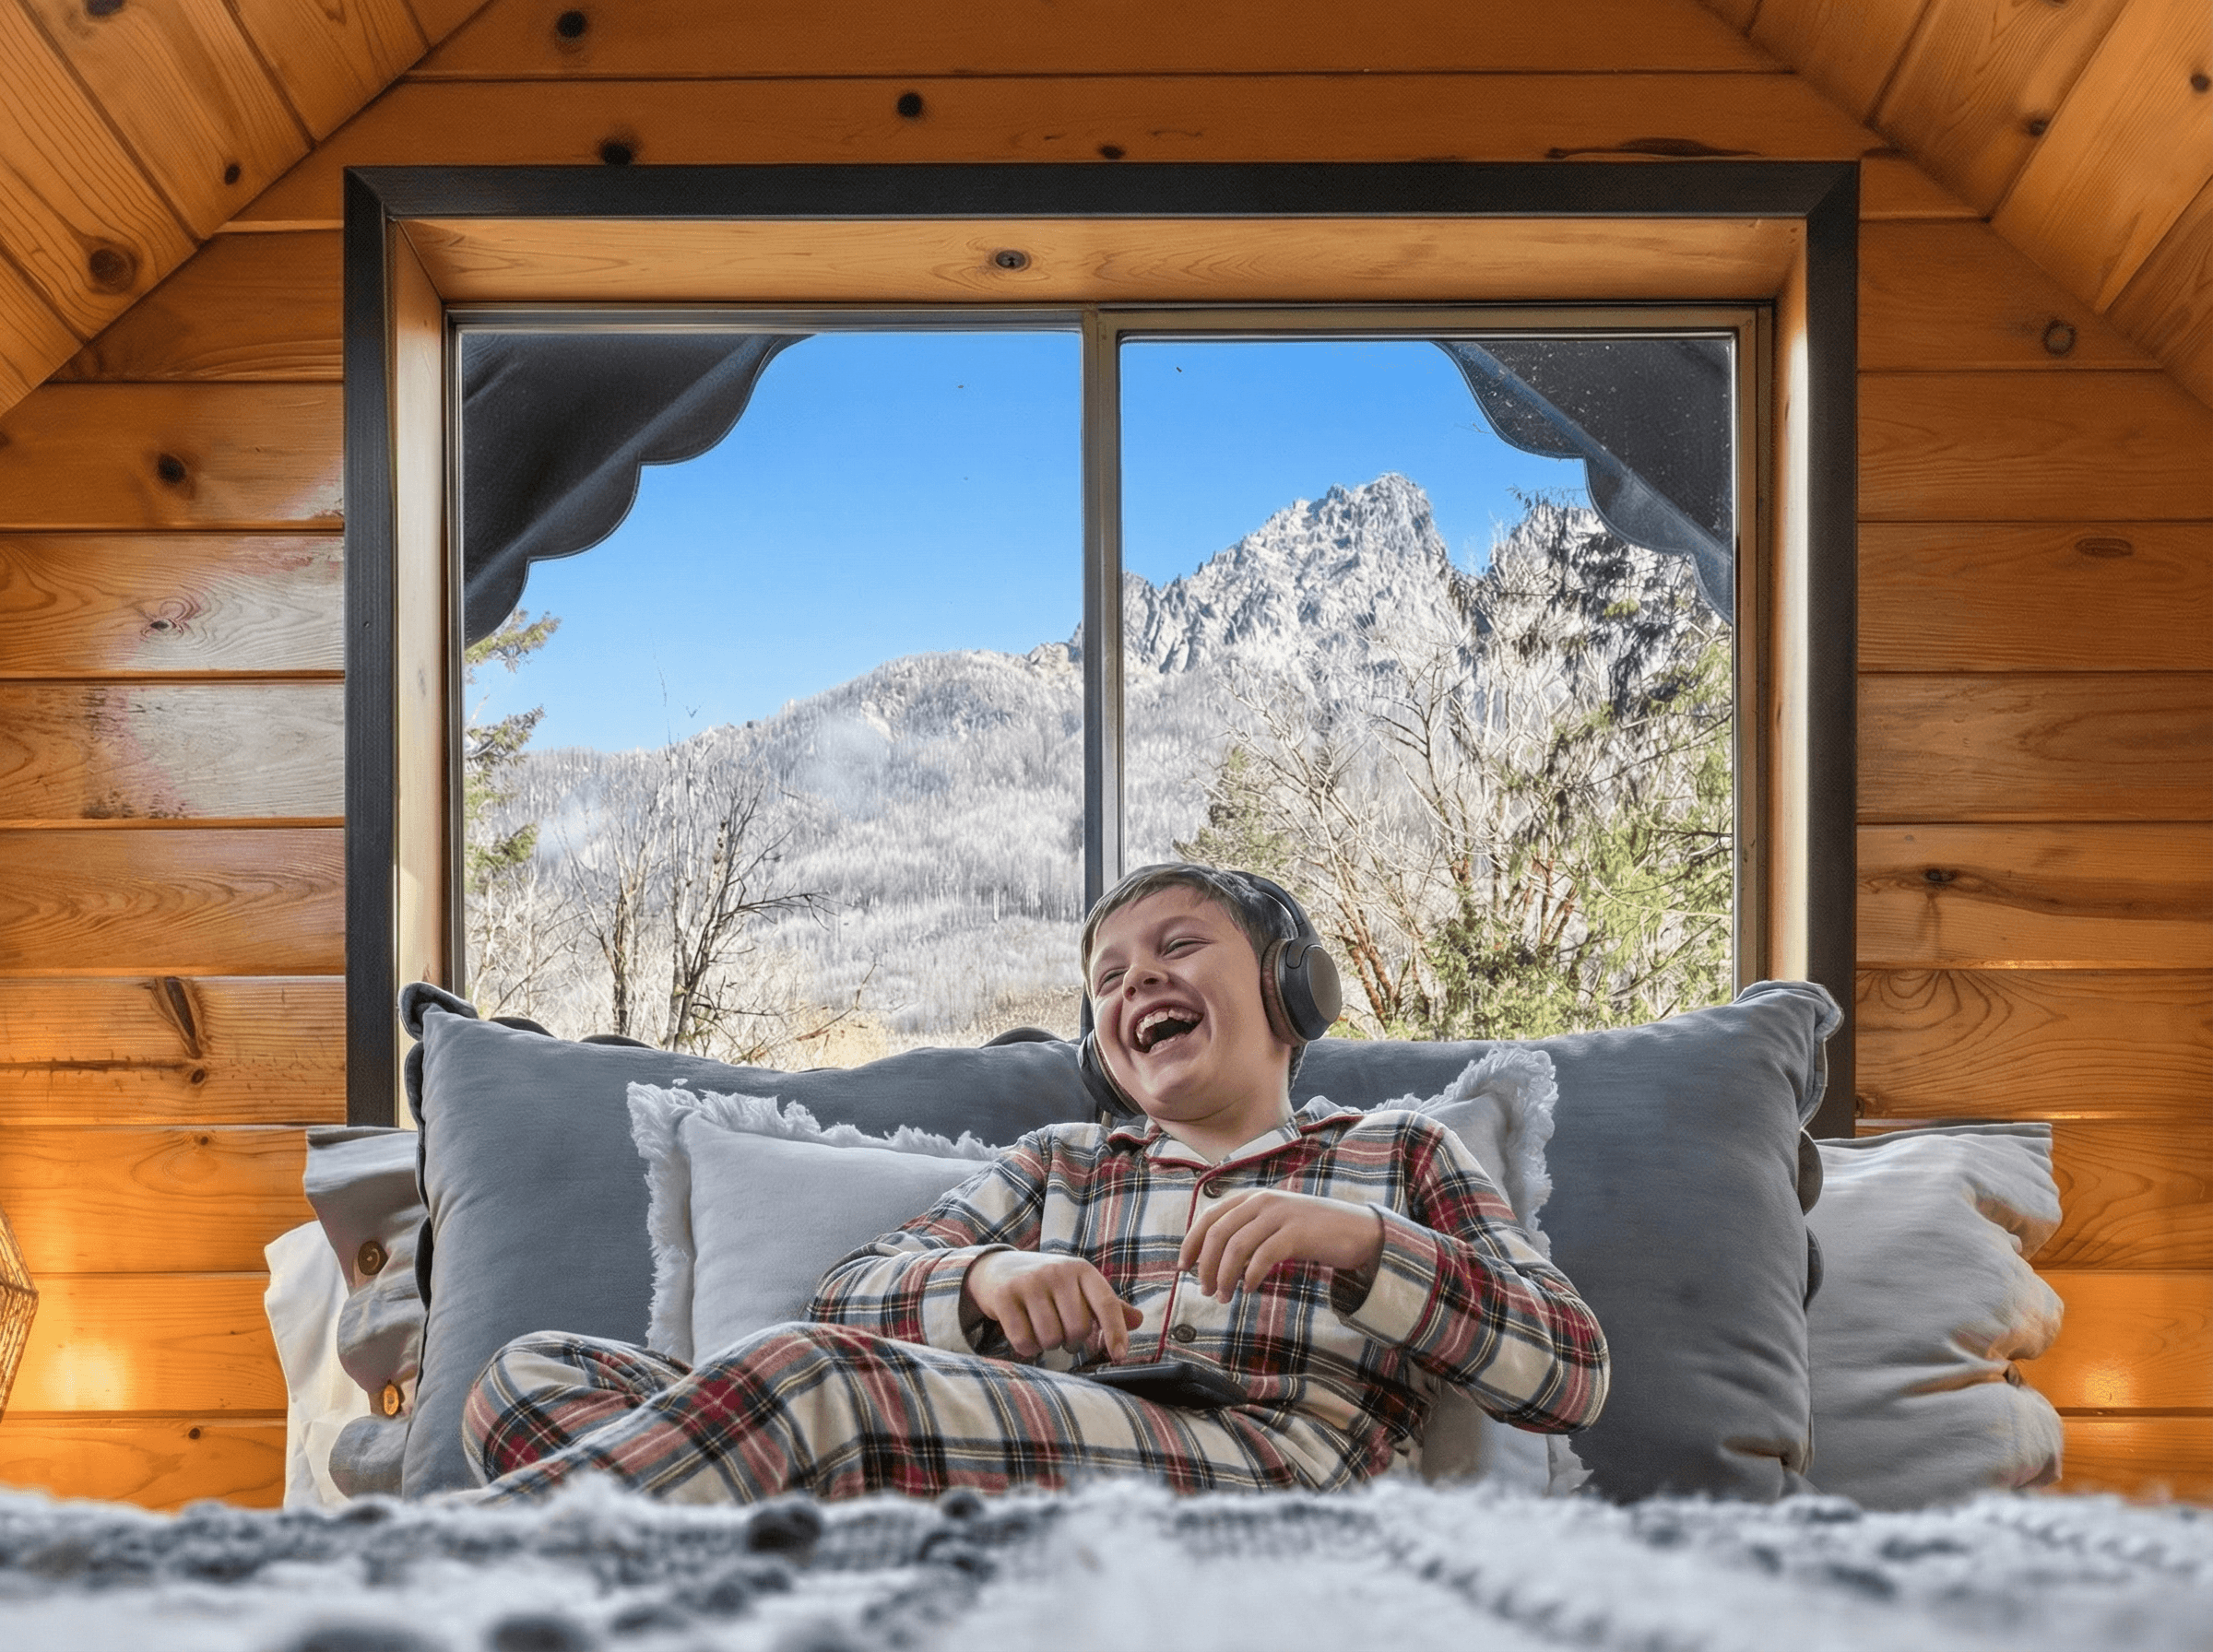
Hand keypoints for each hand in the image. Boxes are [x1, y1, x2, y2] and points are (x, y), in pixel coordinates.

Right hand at [963, 1251, 1143, 1360]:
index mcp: (1081, 1270)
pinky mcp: (1004, 1296)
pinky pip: (1024, 1341)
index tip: (1119, 1356)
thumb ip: (1106, 1305)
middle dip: (1072, 1341)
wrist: (997, 1268)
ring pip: (1051, 1338)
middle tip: (1062, 1332)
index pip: (1106, 1303)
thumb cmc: (1047, 1284)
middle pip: (1078, 1329)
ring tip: (1042, 1330)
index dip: (1116, 1332)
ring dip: (1048, 1345)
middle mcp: (1057, 1272)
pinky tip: (1024, 1333)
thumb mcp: (1077, 1287)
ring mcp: (1029, 1282)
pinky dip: (1027, 1348)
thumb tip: (1138, 1320)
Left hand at [1180, 1190, 1385, 1301]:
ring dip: (1225, 1275)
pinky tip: (1248, 1289)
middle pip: (1218, 1233)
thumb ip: (1247, 1232)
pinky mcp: (1297, 1232)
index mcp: (1252, 1197)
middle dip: (1206, 1265)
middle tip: (1206, 1290)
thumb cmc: (1312, 1232)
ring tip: (1225, 1296)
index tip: (1183, 1267)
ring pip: (1236, 1245)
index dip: (1191, 1243)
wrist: (1357, 1230)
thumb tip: (1213, 1260)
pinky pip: (1263, 1255)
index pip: (1209, 1217)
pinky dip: (1250, 1275)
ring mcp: (1280, 1214)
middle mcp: (1262, 1201)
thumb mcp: (1274, 1225)